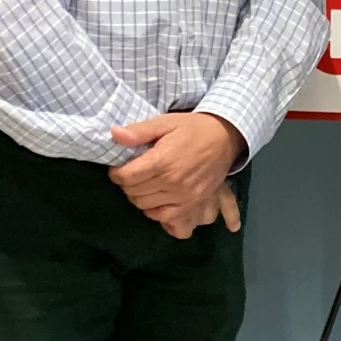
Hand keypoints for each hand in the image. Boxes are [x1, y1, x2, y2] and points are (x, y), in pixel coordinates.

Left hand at [110, 112, 244, 231]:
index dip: (116, 173)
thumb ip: (139, 131)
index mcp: (162, 161)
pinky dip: (156, 212)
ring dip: (140, 197)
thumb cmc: (192, 128)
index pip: (125, 177)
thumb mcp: (165, 122)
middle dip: (127, 184)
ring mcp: (184, 196)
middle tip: (133, 174)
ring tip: (144, 185)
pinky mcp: (193, 203)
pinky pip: (166, 218)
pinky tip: (157, 200)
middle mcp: (172, 182)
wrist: (225, 137)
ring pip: (146, 207)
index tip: (120, 167)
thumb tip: (114, 135)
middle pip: (133, 193)